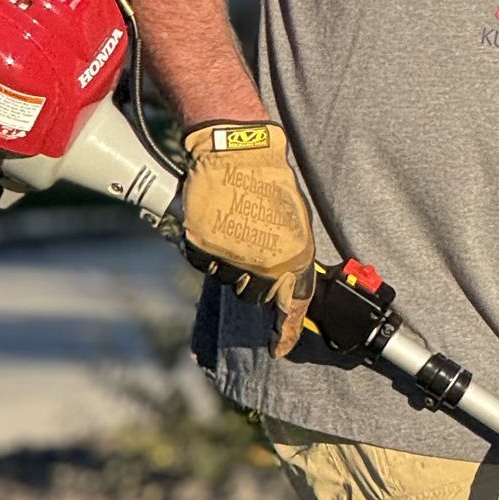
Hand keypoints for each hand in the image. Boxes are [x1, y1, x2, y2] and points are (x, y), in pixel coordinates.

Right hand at [181, 121, 316, 357]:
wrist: (236, 152)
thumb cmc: (272, 182)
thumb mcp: (297, 222)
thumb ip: (294, 254)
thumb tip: (290, 282)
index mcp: (292, 258)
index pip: (291, 306)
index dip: (285, 332)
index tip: (280, 347)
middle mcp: (260, 264)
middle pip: (256, 295)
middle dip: (257, 281)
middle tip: (254, 253)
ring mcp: (228, 256)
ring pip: (228, 281)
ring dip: (232, 265)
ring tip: (235, 231)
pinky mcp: (200, 245)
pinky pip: (203, 264)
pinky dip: (208, 252)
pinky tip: (216, 230)